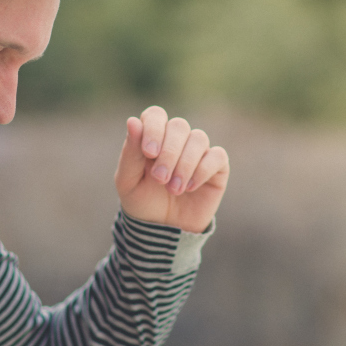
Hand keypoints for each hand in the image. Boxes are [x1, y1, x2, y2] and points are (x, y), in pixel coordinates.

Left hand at [114, 106, 228, 233]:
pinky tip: (190, 188)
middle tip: (160, 179)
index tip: (149, 153)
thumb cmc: (143, 201)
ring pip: (198, 139)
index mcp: (152, 136)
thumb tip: (132, 120)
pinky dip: (202, 170)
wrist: (162, 230)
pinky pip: (217, 156)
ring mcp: (198, 151)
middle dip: (169, 153)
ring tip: (174, 189)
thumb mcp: (128, 180)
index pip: (156, 115)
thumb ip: (130, 152)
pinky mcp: (216, 167)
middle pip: (179, 126)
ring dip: (184, 164)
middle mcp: (177, 139)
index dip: (154, 128)